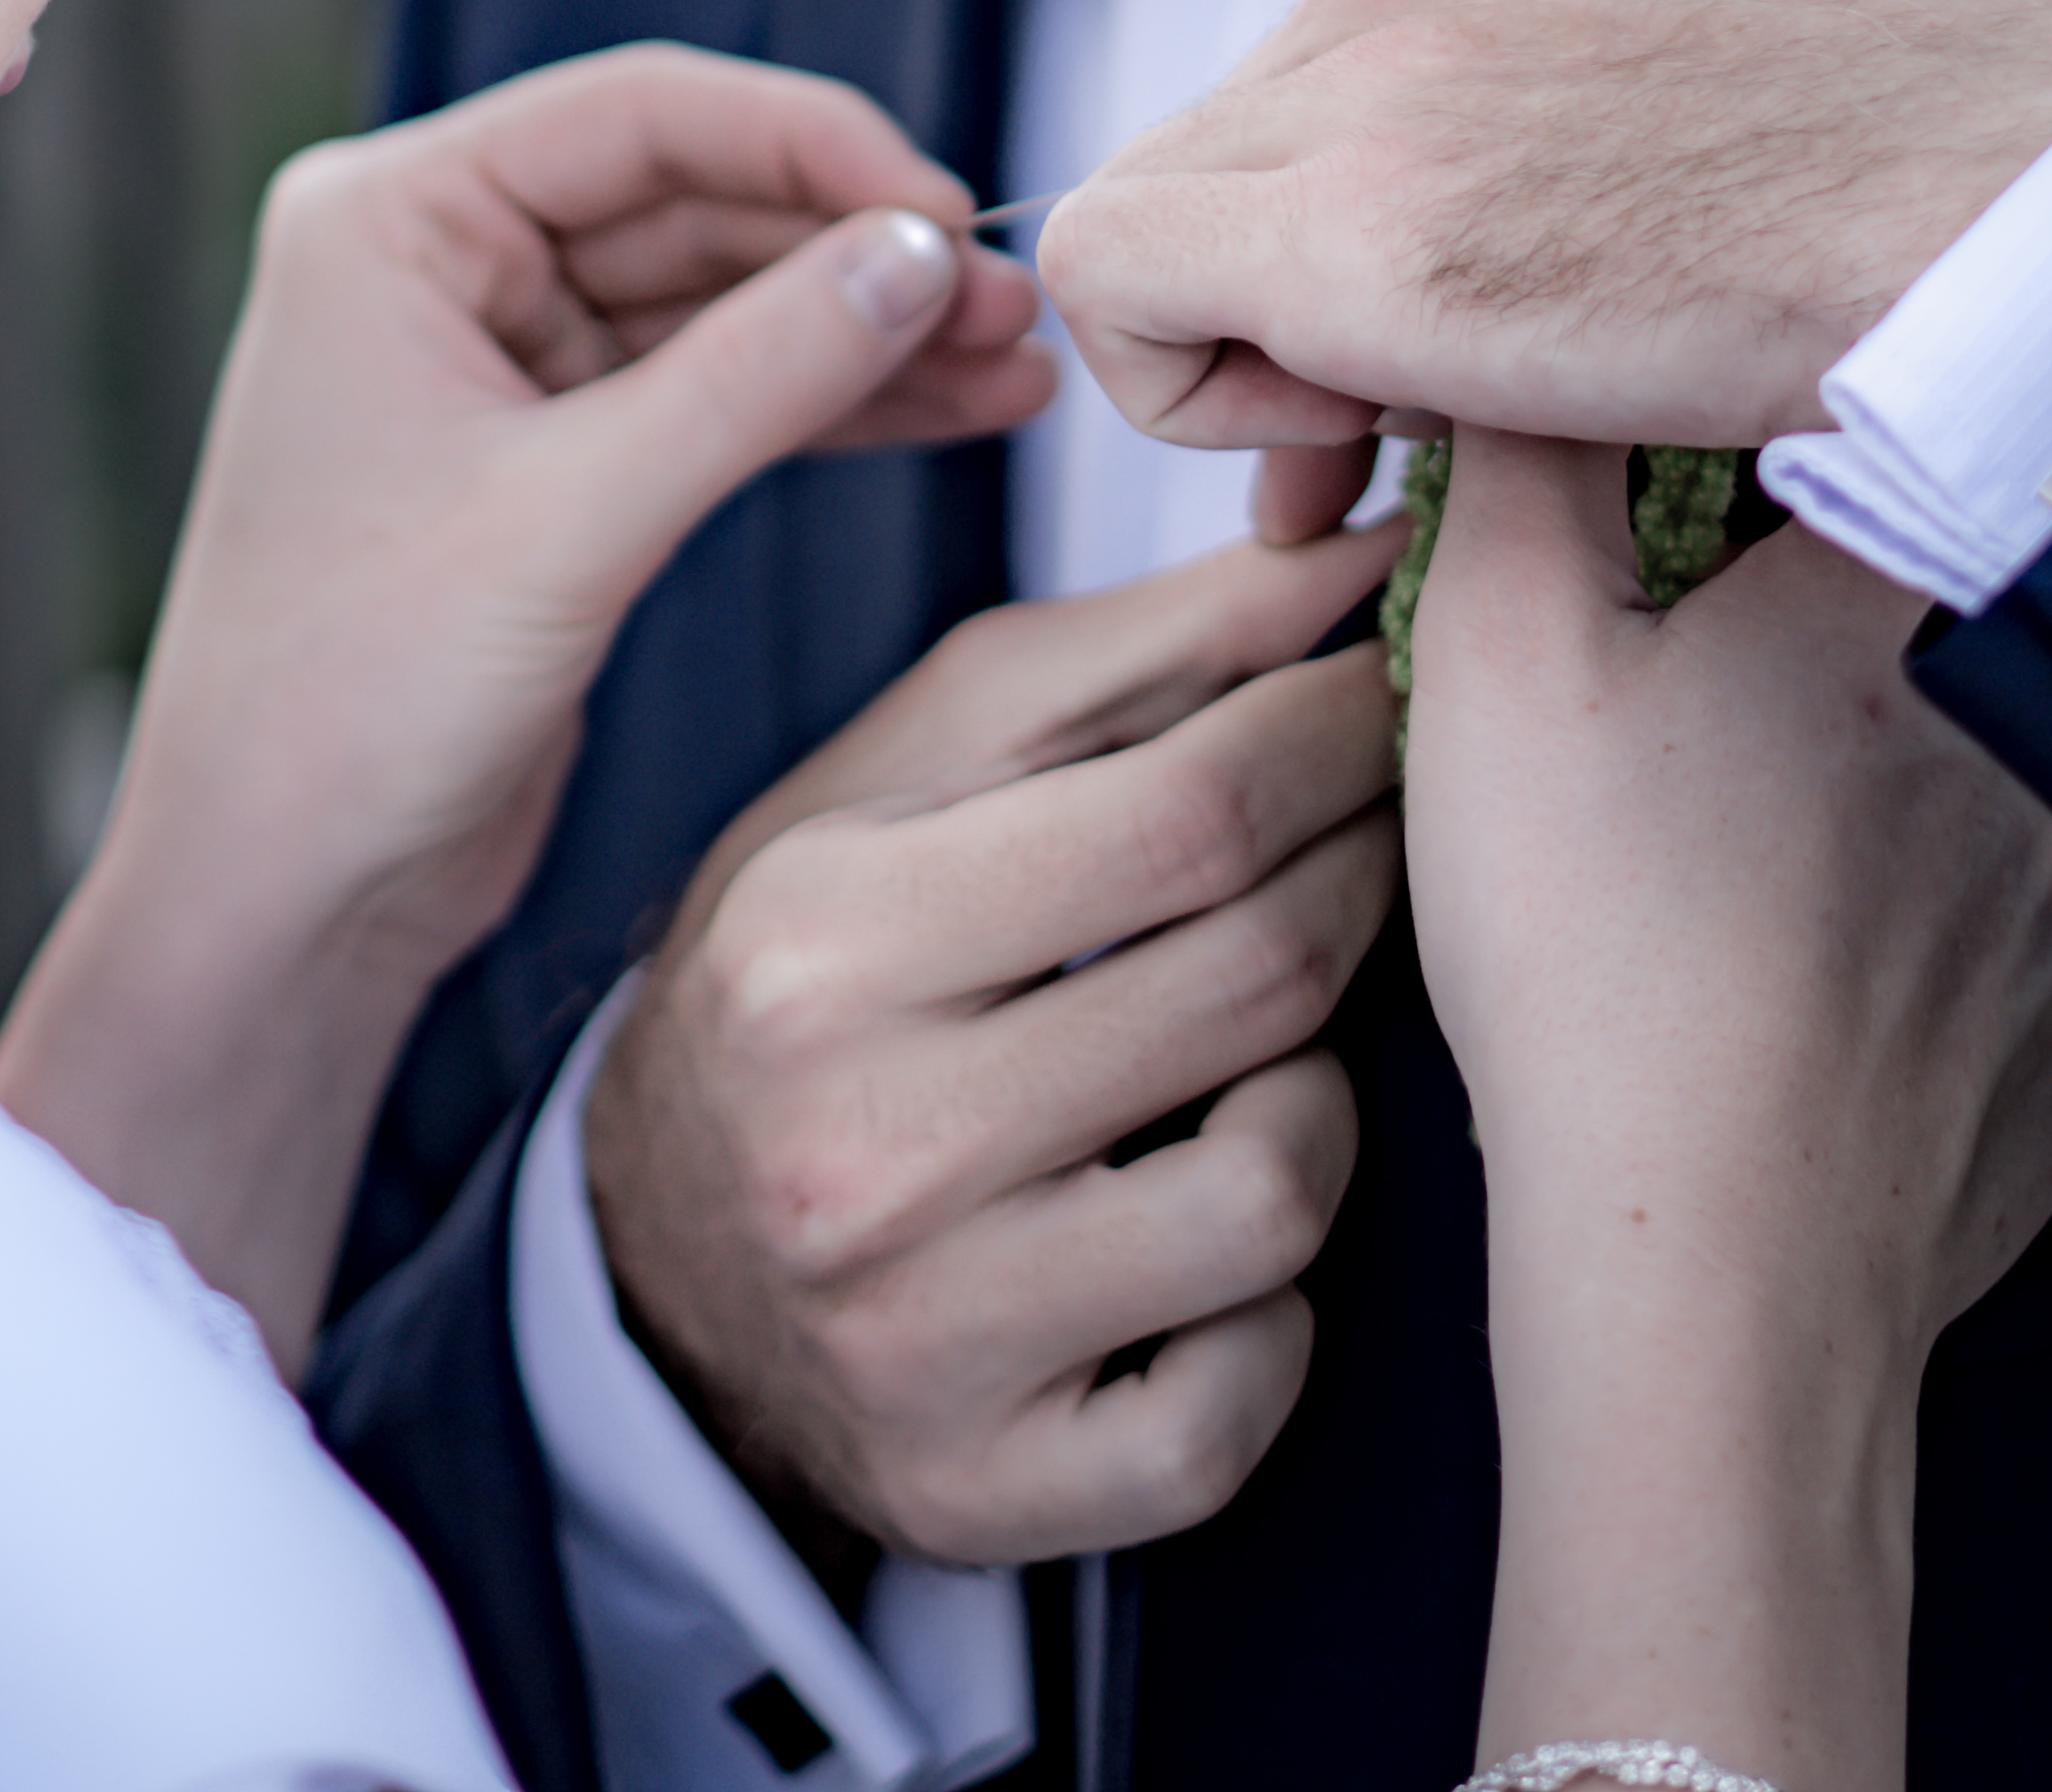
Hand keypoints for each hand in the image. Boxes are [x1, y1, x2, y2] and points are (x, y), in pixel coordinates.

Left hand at [0, 45, 1046, 1355]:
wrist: (279, 903)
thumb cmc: (351, 703)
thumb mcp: (574, 519)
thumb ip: (758, 374)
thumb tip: (922, 252)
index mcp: (389, 218)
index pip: (637, 114)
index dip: (811, 144)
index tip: (952, 210)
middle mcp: (436, 264)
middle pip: (692, 199)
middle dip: (857, 248)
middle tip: (1016, 301)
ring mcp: (495, 363)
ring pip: (720, 301)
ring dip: (864, 328)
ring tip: (1019, 364)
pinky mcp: (552, 464)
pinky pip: (715, 393)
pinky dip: (830, 403)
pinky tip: (955, 409)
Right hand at [586, 532, 1403, 1567]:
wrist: (661, 1246)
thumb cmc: (820, 955)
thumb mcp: (917, 764)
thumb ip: (1136, 657)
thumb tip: (1348, 556)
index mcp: (824, 935)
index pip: (1184, 812)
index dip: (1334, 734)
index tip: (1391, 686)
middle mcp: (859, 1147)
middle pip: (1250, 982)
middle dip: (1361, 874)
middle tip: (1381, 827)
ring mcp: (923, 1342)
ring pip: (1275, 1192)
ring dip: (1319, 1094)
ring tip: (1269, 1040)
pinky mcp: (985, 1494)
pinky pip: (1240, 1402)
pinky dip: (1272, 1310)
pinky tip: (1212, 1221)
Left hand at [1040, 0, 2051, 467]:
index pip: (1366, 56)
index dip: (1402, 200)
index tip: (1503, 313)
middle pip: (1251, 134)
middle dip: (1306, 285)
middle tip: (1446, 406)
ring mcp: (1376, 85)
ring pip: (1163, 201)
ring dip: (1256, 341)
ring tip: (1415, 434)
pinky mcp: (1349, 241)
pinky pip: (1109, 280)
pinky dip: (1187, 386)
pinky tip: (1357, 448)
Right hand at [1409, 429, 2051, 1790]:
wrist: (1707, 1284)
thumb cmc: (1599, 961)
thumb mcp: (1500, 649)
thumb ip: (1522, 448)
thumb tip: (1533, 344)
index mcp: (1921, 582)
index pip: (1853, 420)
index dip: (1738, 448)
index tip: (1669, 517)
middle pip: (1921, 591)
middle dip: (1804, 621)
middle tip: (1683, 694)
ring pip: (1978, 764)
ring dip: (1879, 774)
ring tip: (1733, 845)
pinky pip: (2010, 932)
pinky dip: (1917, 933)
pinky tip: (1803, 967)